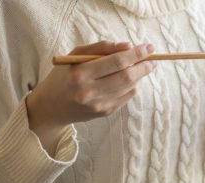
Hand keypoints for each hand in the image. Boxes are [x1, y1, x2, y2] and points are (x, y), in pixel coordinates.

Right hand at [26, 41, 155, 155]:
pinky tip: (129, 79)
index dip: (136, 54)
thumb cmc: (65, 75)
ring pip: (129, 88)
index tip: (149, 48)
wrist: (52, 106)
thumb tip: (128, 46)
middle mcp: (89, 91)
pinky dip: (132, 86)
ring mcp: (99, 105)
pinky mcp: (105, 113)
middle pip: (126, 77)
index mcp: (80, 73)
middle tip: (152, 59)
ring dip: (139, 76)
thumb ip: (101, 48)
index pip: (116, 62)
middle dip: (143, 66)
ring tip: (142, 67)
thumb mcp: (76, 55)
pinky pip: (126, 97)